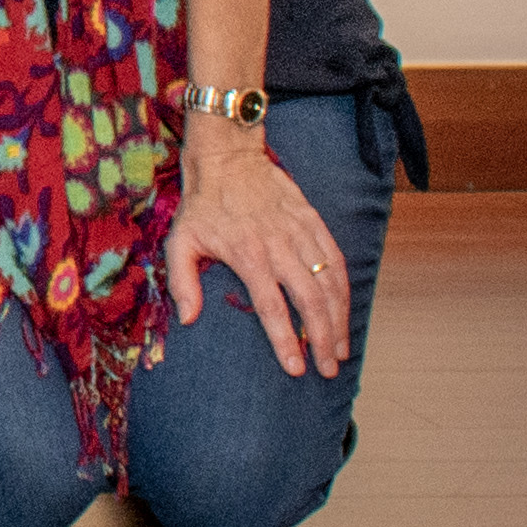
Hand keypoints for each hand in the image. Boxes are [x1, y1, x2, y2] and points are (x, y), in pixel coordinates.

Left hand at [163, 119, 352, 376]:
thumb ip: (182, 280)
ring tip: (341, 349)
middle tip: (328, 368)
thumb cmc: (201, 205)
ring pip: (329, 283)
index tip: (295, 368)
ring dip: (339, 319)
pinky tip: (346, 311)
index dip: (285, 340)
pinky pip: (336, 259)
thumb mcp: (180, 240)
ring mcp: (300, 234)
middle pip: (310, 301)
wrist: (227, 158)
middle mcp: (279, 247)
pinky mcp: (313, 221)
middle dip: (322, 339)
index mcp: (247, 255)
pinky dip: (345, 288)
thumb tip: (188, 318)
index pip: (272, 307)